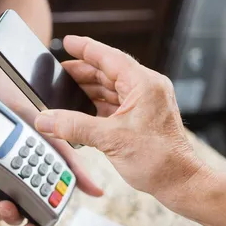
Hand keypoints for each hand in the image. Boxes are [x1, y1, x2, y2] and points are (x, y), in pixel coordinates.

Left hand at [0, 103, 102, 225]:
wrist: (8, 94)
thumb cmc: (36, 118)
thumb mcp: (58, 145)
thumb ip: (75, 170)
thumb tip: (97, 193)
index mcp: (41, 183)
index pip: (40, 213)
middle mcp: (21, 185)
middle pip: (16, 214)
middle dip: (9, 215)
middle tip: (6, 205)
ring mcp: (1, 180)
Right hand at [33, 35, 204, 208]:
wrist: (179, 183)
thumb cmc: (159, 159)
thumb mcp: (110, 139)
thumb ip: (74, 126)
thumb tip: (46, 119)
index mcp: (144, 84)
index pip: (110, 58)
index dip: (86, 49)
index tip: (68, 42)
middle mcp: (147, 90)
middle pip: (108, 73)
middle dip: (82, 73)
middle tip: (59, 73)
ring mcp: (145, 105)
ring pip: (111, 91)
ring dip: (88, 92)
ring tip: (65, 92)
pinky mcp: (142, 120)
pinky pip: (115, 106)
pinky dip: (97, 107)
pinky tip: (81, 111)